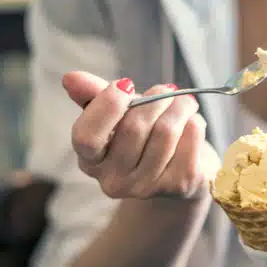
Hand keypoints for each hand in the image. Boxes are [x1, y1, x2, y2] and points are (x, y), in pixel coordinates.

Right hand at [65, 71, 219, 199]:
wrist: (183, 169)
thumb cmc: (146, 136)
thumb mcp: (118, 114)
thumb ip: (94, 96)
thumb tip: (71, 78)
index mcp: (91, 160)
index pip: (86, 137)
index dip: (106, 106)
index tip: (126, 84)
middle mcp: (114, 180)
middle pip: (133, 127)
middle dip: (155, 99)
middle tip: (168, 89)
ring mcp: (147, 187)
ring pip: (165, 131)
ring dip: (180, 106)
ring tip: (185, 102)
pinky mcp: (180, 186)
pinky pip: (190, 139)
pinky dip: (195, 122)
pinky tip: (193, 122)